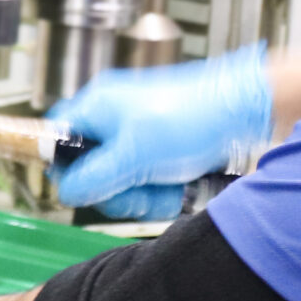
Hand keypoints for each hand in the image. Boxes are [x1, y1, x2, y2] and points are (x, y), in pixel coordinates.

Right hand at [51, 44, 271, 218]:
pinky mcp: (158, 150)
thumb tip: (65, 191)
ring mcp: (137, 135)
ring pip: (119, 180)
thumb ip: (94, 176)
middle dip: (115, 189)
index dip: (67, 167)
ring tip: (166, 188)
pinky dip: (160, 190)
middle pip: (89, 169)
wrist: (241, 111)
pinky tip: (177, 188)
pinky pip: (145, 180)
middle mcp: (113, 118)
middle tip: (137, 191)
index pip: (58, 138)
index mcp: (97, 106)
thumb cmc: (191, 117)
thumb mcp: (133, 154)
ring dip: (142, 194)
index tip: (85, 187)